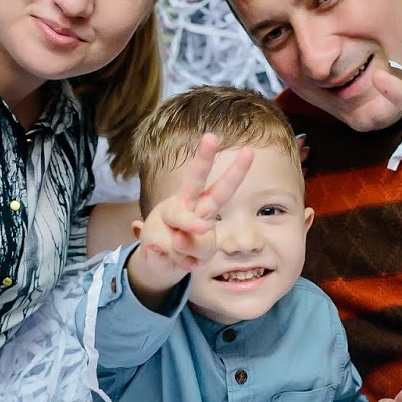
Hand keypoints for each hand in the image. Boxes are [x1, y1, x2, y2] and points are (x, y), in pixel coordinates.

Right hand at [127, 134, 254, 300]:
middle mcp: (183, 203)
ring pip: (187, 222)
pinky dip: (182, 262)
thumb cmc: (187, 250)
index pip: (221, 188)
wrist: (158, 265)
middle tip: (211, 136)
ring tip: (185, 248)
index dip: (236, 172)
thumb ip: (202, 245)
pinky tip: (174, 259)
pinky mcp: (151, 233)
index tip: (250, 151)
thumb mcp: (203, 250)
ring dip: (192, 242)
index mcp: (201, 204)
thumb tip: (181, 239)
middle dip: (204, 158)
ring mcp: (166, 216)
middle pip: (195, 180)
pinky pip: (177, 251)